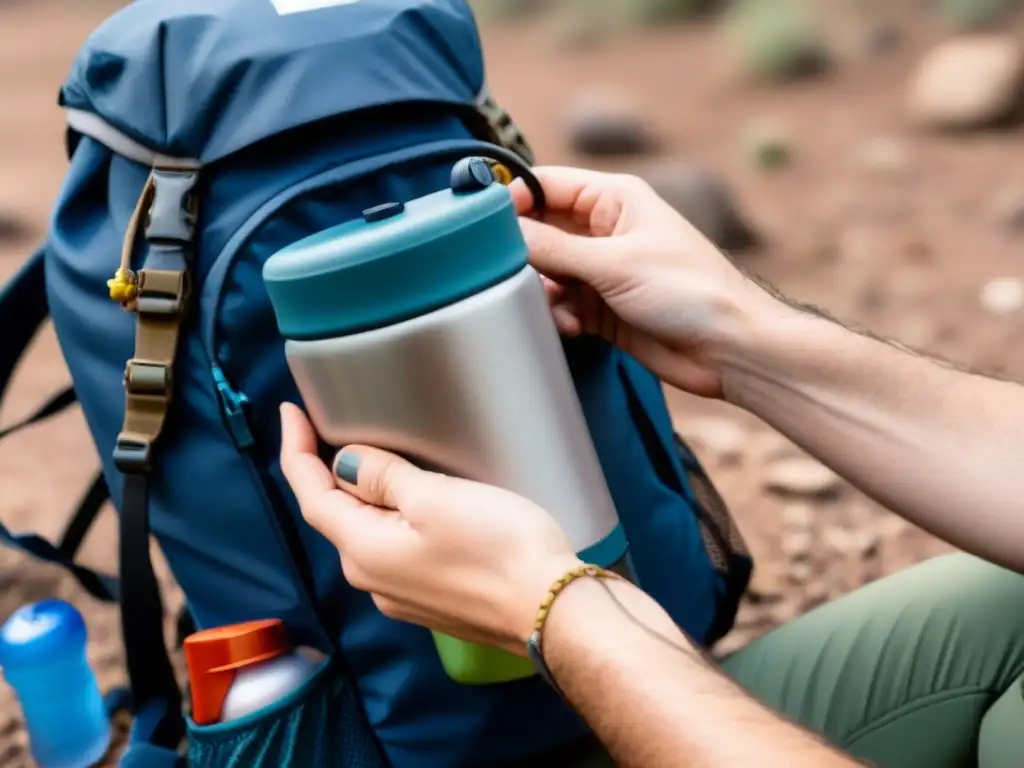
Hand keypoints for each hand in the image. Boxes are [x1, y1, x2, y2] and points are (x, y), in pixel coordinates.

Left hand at [279, 403, 581, 653]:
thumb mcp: (433, 497)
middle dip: (325, 471)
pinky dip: (389, 515)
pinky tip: (409, 500)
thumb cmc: (497, 548)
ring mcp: (403, 594)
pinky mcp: (433, 598)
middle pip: (335, 515)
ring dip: (360, 494)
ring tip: (369, 457)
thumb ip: (382, 477)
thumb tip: (344, 462)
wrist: (552, 612)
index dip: (296, 451)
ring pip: (367, 532)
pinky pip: (394, 547)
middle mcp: (373, 579)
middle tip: (327, 425)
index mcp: (363, 551)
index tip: (291, 411)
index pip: (311, 495)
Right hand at [509, 167, 778, 398]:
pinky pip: (560, 306)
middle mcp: (604, 231)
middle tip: (509, 275)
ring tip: (556, 308)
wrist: (728, 349)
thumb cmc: (689, 290)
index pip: (546, 184)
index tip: (481, 223)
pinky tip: (572, 329)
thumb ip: (555, 248)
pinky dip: (557, 317)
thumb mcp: (615, 263)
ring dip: (541, 292)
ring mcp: (601, 272)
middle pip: (539, 231)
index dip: (513, 198)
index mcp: (613, 200)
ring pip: (545, 274)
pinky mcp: (601, 309)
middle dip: (524, 254)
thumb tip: (504, 231)